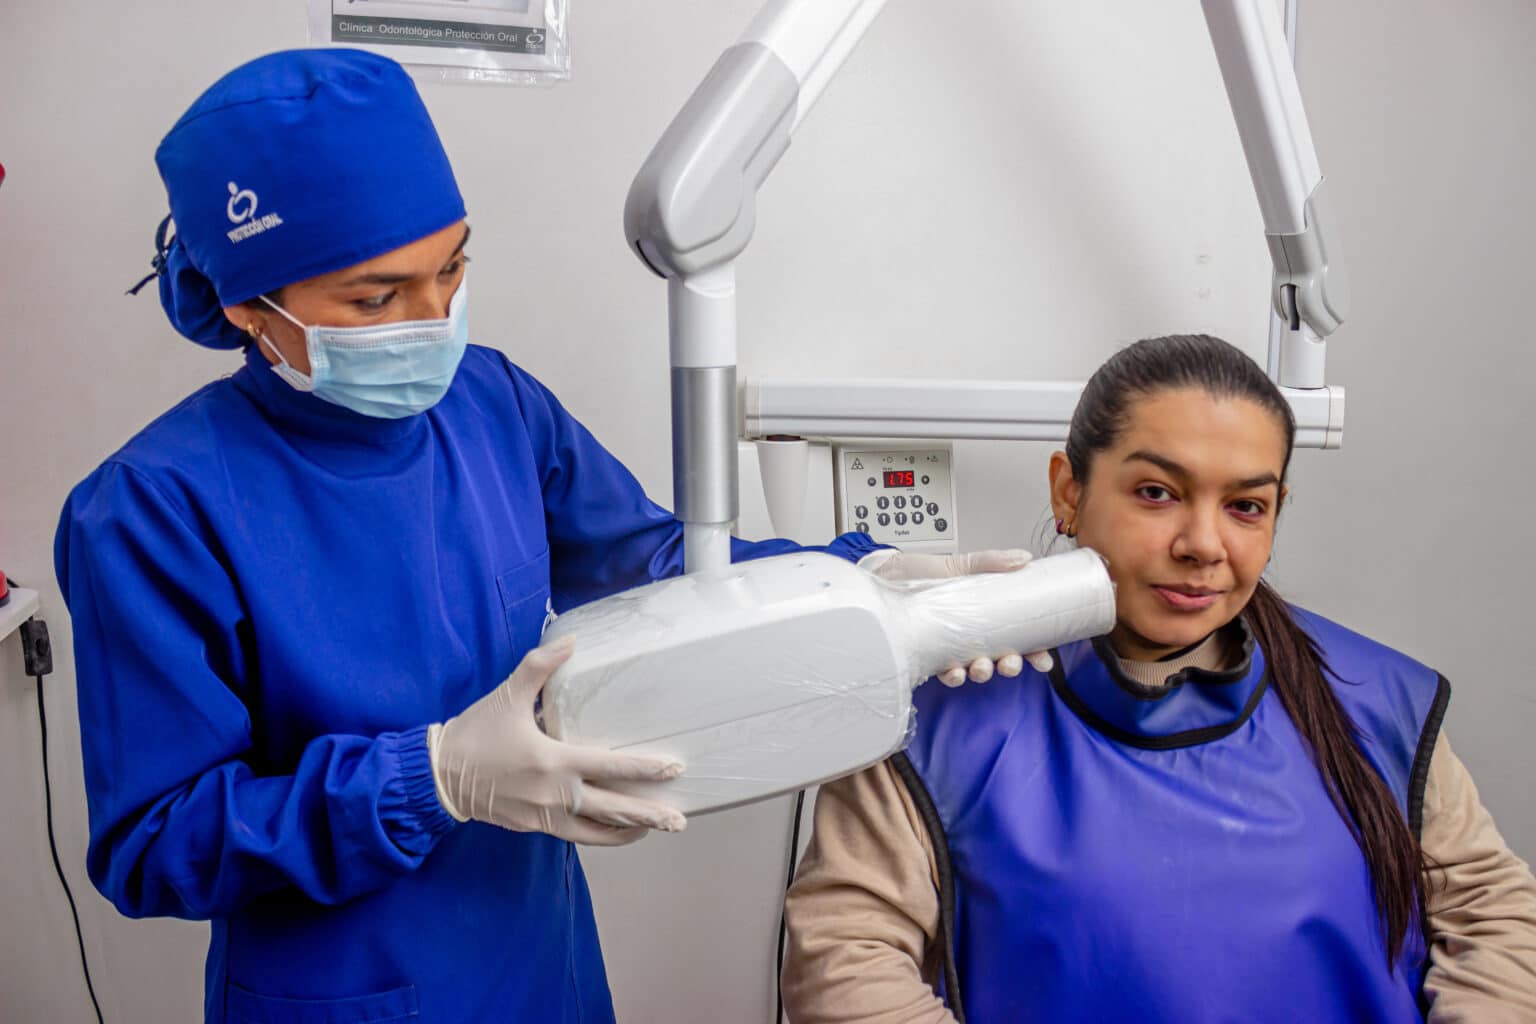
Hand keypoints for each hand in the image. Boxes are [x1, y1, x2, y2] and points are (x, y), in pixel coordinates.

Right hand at [428, 639, 686, 845]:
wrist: (440, 776)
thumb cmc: (475, 734)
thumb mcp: (507, 695)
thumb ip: (539, 667)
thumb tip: (569, 641)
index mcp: (554, 762)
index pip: (611, 768)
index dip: (644, 769)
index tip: (673, 769)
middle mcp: (556, 795)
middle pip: (612, 809)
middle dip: (649, 815)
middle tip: (678, 820)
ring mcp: (546, 815)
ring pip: (596, 832)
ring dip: (628, 831)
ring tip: (653, 829)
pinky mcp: (535, 827)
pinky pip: (576, 835)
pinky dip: (600, 834)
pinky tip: (614, 830)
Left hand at [861, 548, 1055, 685]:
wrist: (883, 575)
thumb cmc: (919, 572)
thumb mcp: (958, 563)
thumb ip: (990, 562)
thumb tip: (1023, 558)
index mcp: (985, 614)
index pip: (1018, 637)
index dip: (1035, 652)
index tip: (1043, 660)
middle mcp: (971, 634)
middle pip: (1001, 658)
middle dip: (1010, 666)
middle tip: (1010, 663)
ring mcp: (952, 647)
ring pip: (976, 669)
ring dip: (983, 673)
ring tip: (981, 667)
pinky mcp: (930, 655)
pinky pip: (946, 673)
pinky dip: (953, 676)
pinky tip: (953, 671)